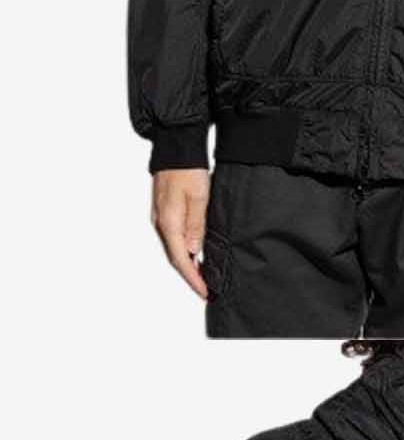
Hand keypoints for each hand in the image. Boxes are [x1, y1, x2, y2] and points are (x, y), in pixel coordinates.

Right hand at [151, 168, 210, 297]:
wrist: (175, 147)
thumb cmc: (188, 169)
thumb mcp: (198, 197)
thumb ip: (196, 226)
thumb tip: (193, 252)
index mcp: (169, 223)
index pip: (181, 260)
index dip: (193, 278)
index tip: (206, 292)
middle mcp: (161, 224)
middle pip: (175, 258)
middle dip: (190, 276)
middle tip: (206, 289)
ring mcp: (160, 218)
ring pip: (174, 249)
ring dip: (187, 264)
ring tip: (203, 275)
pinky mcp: (164, 212)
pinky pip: (173, 238)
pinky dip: (184, 250)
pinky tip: (194, 252)